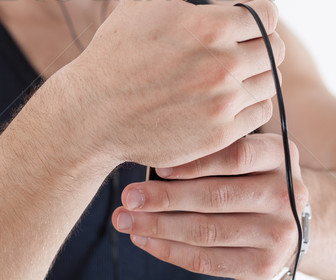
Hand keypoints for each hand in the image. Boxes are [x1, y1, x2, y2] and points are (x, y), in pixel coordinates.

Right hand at [70, 0, 283, 167]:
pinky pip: (260, 112)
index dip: (255, 11)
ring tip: (225, 69)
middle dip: (258, 40)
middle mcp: (222, 66)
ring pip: (270, 80)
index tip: (239, 18)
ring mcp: (223, 104)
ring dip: (254, 71)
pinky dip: (248, 101)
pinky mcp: (220, 135)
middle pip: (274, 48)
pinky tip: (222, 94)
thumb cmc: (118, 47)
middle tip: (234, 42)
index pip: (268, 14)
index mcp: (209, 27)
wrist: (93, 110)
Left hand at [112, 133, 308, 279]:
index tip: (158, 166)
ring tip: (126, 218)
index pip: (236, 156)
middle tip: (129, 196)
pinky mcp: (264, 266)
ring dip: (159, 226)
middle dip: (165, 198)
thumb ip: (214, 149)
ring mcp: (278, 233)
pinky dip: (170, 250)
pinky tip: (145, 238)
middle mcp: (285, 194)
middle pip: (216, 196)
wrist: (287, 215)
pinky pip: (209, 261)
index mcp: (279, 155)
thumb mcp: (246, 149)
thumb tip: (156, 158)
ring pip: (207, 231)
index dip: (194, 162)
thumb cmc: (251, 173)